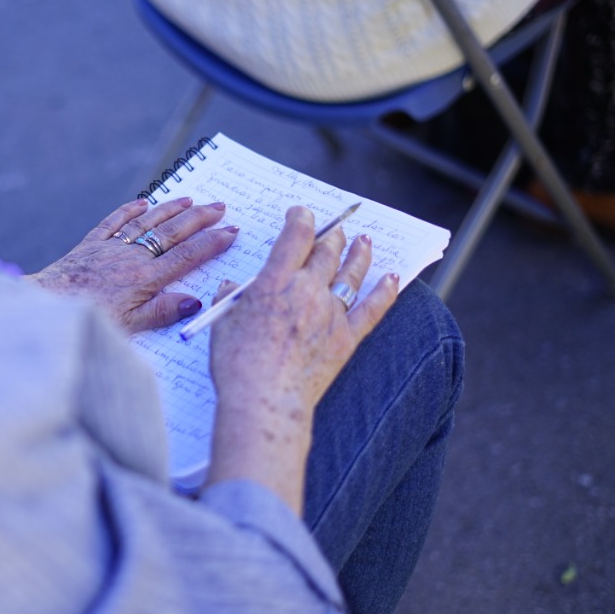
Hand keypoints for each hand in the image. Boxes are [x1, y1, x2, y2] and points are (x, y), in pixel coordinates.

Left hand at [25, 198, 237, 332]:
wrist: (47, 306)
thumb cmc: (88, 320)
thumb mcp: (130, 327)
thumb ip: (162, 312)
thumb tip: (194, 301)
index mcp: (145, 279)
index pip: (186, 256)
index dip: (211, 243)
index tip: (231, 231)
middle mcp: (130, 257)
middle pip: (172, 233)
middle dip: (199, 218)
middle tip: (220, 205)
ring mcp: (110, 247)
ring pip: (146, 222)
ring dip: (170, 209)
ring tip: (191, 199)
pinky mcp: (89, 245)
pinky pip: (113, 222)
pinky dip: (129, 210)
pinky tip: (142, 203)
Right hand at [205, 206, 399, 512]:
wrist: (265, 400)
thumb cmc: (237, 364)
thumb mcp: (222, 323)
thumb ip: (229, 298)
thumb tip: (233, 286)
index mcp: (275, 282)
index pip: (295, 237)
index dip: (301, 219)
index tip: (302, 213)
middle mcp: (308, 291)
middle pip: (326, 252)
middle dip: (331, 236)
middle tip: (335, 230)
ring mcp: (331, 314)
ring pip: (350, 274)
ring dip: (358, 254)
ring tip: (364, 241)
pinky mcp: (346, 339)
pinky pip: (372, 310)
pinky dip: (385, 292)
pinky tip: (393, 278)